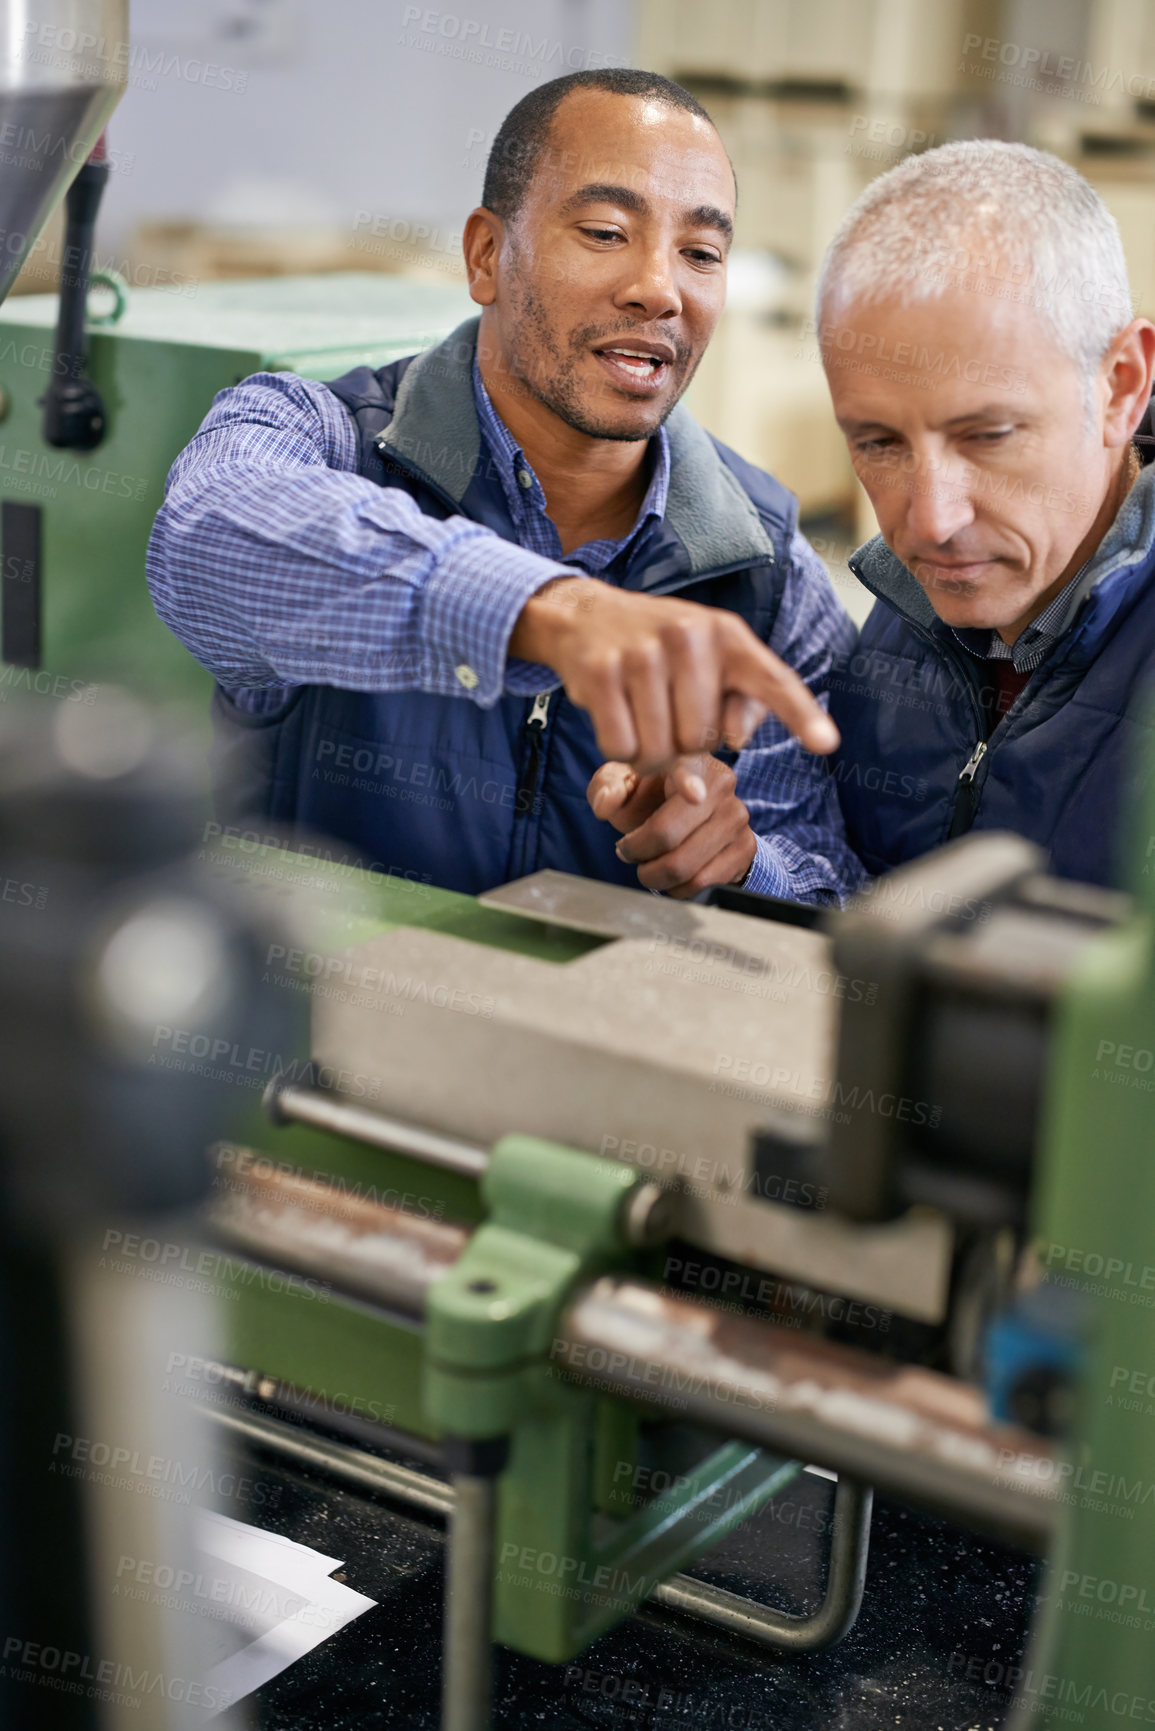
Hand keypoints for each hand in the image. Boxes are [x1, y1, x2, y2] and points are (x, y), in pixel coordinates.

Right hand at [509, 577, 838, 783]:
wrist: (589, 616)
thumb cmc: (663, 656)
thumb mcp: (709, 670)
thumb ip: (731, 716)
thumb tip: (714, 771)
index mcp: (729, 636)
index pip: (773, 681)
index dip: (801, 716)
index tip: (827, 744)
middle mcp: (689, 636)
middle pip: (701, 740)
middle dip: (683, 746)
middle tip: (668, 714)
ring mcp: (642, 652)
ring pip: (659, 752)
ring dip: (649, 755)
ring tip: (643, 717)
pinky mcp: (602, 671)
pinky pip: (620, 748)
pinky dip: (619, 750)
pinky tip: (617, 717)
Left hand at [588, 755, 756, 897]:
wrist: (694, 813)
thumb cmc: (650, 795)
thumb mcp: (623, 784)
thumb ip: (605, 788)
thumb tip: (605, 804)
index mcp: (690, 759)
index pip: (686, 771)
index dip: (688, 782)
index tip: (691, 792)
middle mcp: (721, 784)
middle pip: (670, 835)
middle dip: (638, 855)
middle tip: (629, 854)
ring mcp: (737, 817)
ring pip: (687, 867)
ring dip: (656, 877)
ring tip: (648, 867)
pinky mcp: (746, 847)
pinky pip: (706, 882)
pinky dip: (679, 889)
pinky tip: (671, 878)